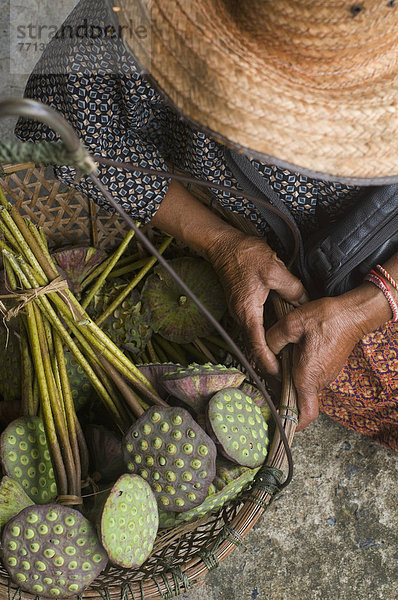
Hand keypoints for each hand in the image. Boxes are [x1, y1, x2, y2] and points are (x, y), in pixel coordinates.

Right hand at [206, 229, 306, 375]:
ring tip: (287, 359)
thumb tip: (304, 302)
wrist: (225, 245)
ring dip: (268, 349)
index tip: (280, 376)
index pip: (258, 346)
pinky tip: (279, 336)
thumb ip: (292, 289)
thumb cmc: (245, 255)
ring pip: (255, 337)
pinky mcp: (243, 305)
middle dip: (270, 362)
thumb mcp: (274, 270)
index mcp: (248, 312)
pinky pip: (255, 326)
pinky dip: (266, 336)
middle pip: (255, 346)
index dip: (269, 364)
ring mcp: (241, 311)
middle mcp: (241, 316)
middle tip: (289, 372)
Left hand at [266, 294, 371, 430]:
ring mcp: (326, 375)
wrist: (352, 314)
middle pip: (297, 398)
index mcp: (308, 376)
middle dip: (281, 390)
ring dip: (290, 376)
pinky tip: (293, 351)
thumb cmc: (326, 319)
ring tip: (280, 358)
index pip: (305, 414)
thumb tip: (263, 350)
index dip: (293, 422)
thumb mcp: (291, 324)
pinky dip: (299, 369)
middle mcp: (319, 380)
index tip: (279, 421)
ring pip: (303, 385)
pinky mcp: (328, 367)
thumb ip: (272, 340)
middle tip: (268, 373)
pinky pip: (311, 375)